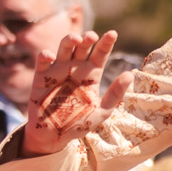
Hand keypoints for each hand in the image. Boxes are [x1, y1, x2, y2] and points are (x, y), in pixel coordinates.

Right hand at [23, 31, 124, 155]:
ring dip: (69, 40)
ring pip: (63, 48)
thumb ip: (115, 94)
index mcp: (91, 75)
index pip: (100, 54)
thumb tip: (130, 74)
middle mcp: (75, 69)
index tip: (112, 33)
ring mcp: (58, 71)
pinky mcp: (41, 78)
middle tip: (92, 37)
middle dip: (87, 38)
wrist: (55, 137)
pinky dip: (45, 55)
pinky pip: (42, 62)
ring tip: (76, 39)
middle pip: (82, 46)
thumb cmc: (79, 124)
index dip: (106, 43)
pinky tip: (51, 56)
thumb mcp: (101, 111)